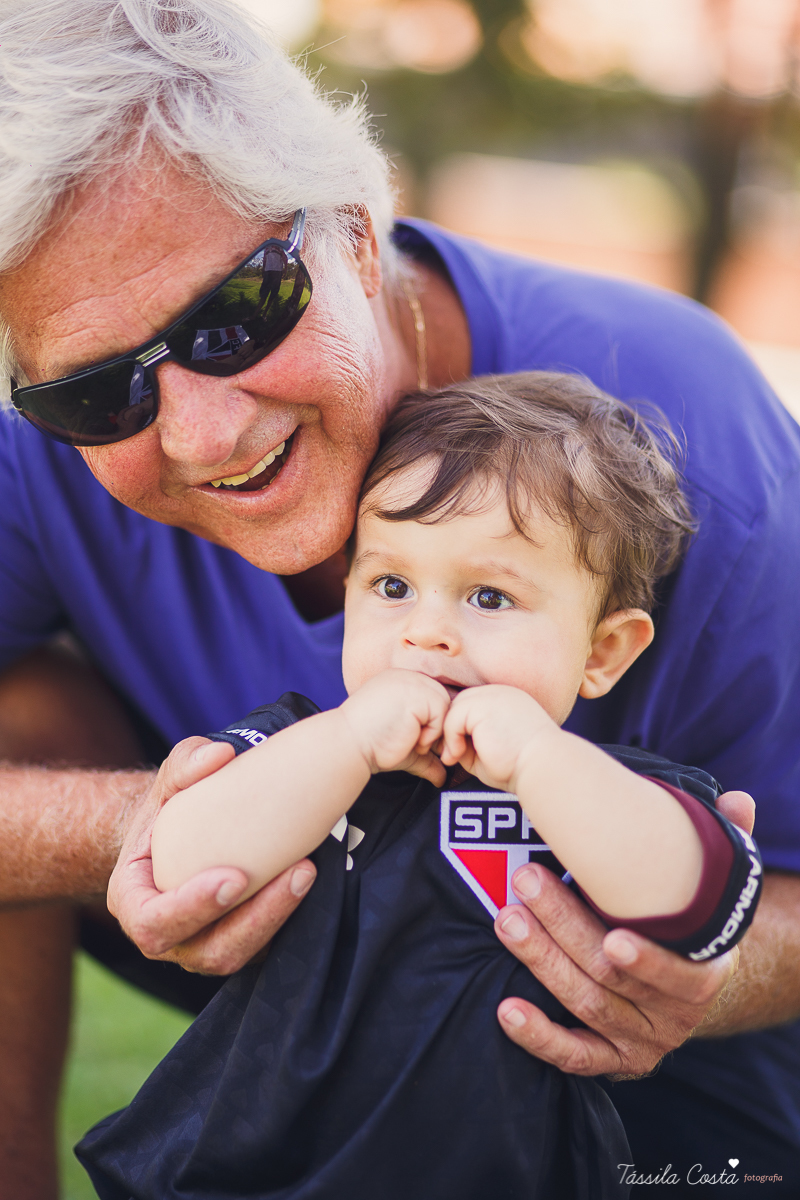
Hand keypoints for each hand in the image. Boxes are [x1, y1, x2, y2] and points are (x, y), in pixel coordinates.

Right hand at [107, 736, 316, 973]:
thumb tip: (220, 755)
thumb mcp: (170, 779)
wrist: (184, 836)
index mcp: (133, 902)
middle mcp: (167, 938)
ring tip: (308, 873)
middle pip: (208, 952)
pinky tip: (309, 882)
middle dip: (255, 918)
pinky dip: (288, 921)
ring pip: (239, 956)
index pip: (153, 922)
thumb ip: (186, 762)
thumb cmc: (171, 808)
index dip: (191, 907)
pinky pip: (261, 949)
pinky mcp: (237, 945)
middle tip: (296, 873)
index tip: (235, 877)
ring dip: (278, 920)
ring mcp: (201, 948)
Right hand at [341, 669, 449, 785]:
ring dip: (434, 731)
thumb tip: (442, 778)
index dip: (431, 723)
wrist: (350, 744)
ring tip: (411, 741)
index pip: (433, 699)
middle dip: (437, 728)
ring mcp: (411, 682)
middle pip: (443, 700)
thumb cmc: (370, 745)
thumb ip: (425, 753)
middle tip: (419, 747)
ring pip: (445, 706)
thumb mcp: (403, 746)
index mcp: (400, 683)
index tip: (417, 743)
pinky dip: (431, 732)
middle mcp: (406, 677)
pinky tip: (410, 738)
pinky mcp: (416, 693)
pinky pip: (441, 713)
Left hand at [441, 684, 554, 790]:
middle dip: (451, 729)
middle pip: (460, 703)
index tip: (457, 752)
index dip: (460, 727)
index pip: (472, 705)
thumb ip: (468, 740)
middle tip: (451, 757)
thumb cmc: (520, 766)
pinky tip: (458, 756)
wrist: (542, 766)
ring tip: (455, 758)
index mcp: (506, 701)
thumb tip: (443, 744)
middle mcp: (500, 692)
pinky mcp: (483, 705)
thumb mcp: (489, 750)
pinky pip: (453, 717)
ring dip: (449, 735)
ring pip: (454, 709)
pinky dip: (451, 738)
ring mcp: (492, 695)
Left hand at [493, 790, 755, 1075]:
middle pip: (612, 976)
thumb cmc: (686, 923)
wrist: (685, 985)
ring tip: (508, 919)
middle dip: (565, 926)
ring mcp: (637, 1039)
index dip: (648, 961)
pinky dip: (537, 1035)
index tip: (614, 936)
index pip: (676, 974)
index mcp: (705, 973)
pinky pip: (570, 1055)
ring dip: (541, 959)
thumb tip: (736, 801)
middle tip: (527, 881)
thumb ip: (724, 847)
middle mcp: (673, 1016)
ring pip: (584, 1002)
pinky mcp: (607, 1059)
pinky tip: (507, 1009)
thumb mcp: (711, 890)